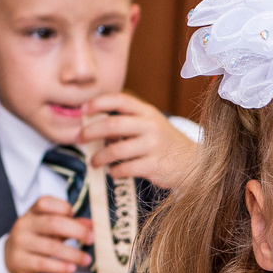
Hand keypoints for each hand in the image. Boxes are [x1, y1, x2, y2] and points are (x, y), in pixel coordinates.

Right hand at [2, 198, 91, 272]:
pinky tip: (72, 268)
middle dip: (76, 230)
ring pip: (51, 246)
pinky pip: (43, 264)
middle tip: (91, 239)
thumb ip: (71, 224)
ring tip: (87, 260)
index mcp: (32, 212)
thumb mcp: (51, 227)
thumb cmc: (37, 238)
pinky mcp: (20, 261)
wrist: (11, 257)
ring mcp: (21, 242)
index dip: (63, 207)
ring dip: (73, 254)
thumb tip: (92, 225)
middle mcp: (24, 224)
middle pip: (53, 223)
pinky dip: (60, 267)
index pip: (45, 202)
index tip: (74, 215)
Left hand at [82, 92, 196, 187]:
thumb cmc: (165, 143)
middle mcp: (151, 126)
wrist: (194, 163)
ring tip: (93, 161)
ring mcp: (153, 146)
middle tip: (79, 138)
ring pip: (116, 150)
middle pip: (113, 125)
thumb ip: (128, 121)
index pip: (120, 100)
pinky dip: (114, 171)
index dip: (99, 102)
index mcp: (148, 112)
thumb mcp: (151, 124)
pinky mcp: (154, 166)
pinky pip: (125, 168)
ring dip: (99, 157)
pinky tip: (113, 172)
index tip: (83, 109)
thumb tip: (94, 126)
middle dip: (91, 132)